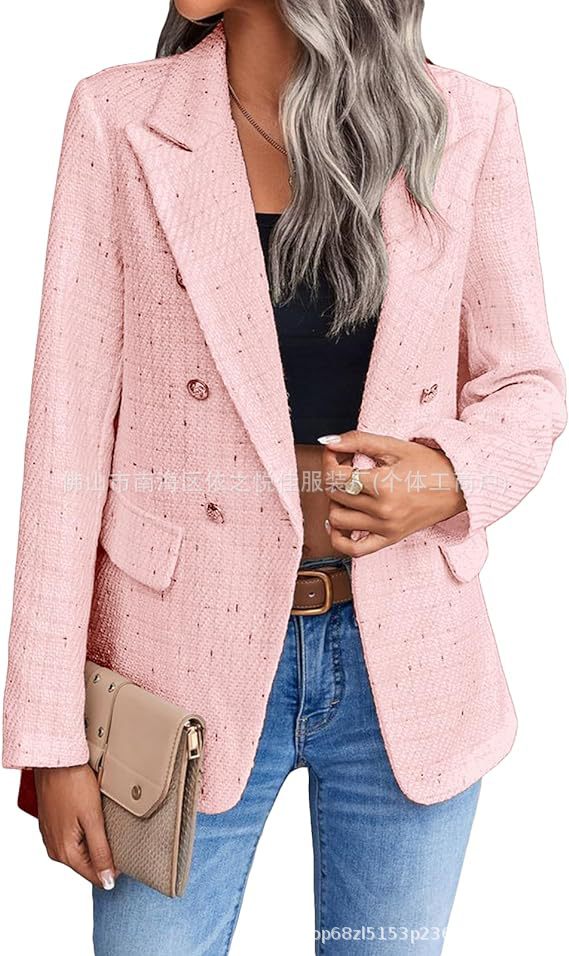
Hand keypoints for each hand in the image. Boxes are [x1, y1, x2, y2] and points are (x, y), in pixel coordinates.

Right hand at [34, 764, 117, 889]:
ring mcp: (52, 836)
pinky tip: (91, 815)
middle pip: (87, 863)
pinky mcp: (53, 824)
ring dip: (95, 840)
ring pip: (81, 849)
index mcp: (64, 853)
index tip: (127, 854)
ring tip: (104, 820)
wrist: (56, 760)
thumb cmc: (72, 784)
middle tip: (117, 831)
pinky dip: (85, 830)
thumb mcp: (92, 819)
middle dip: (104, 853)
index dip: (113, 869)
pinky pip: (73, 836)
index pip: (94, 876)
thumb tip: (107, 881)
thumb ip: (100, 851)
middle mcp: (55, 849)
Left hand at [320, 430, 466, 556]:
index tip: (336, 455)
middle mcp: (383, 511)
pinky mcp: (389, 540)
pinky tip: (341, 522)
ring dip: (335, 503)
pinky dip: (339, 538)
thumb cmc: (430, 464)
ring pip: (337, 520)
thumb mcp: (394, 446)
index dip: (329, 462)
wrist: (459, 486)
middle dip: (333, 478)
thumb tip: (328, 442)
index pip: (334, 477)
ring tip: (349, 491)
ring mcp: (386, 528)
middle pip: (334, 496)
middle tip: (346, 468)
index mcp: (383, 485)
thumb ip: (358, 441)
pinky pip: (353, 550)